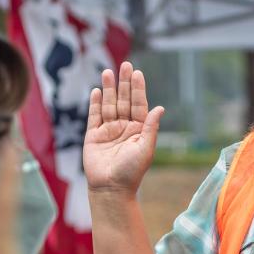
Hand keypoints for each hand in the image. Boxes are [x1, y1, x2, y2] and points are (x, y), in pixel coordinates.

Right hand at [83, 61, 164, 195]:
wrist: (110, 188)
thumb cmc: (131, 172)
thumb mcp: (145, 148)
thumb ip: (150, 127)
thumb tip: (160, 108)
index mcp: (138, 130)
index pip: (138, 104)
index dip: (137, 89)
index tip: (137, 73)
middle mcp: (123, 127)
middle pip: (123, 100)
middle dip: (124, 83)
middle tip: (125, 65)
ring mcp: (108, 130)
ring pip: (108, 105)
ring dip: (109, 89)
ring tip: (108, 72)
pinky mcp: (93, 136)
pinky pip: (94, 116)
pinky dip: (95, 103)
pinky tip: (97, 91)